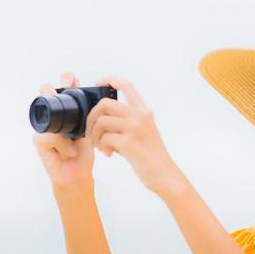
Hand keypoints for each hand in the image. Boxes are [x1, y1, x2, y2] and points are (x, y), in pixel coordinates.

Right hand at [31, 71, 94, 189]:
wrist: (77, 172)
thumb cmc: (83, 150)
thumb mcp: (89, 128)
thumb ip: (88, 112)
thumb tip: (97, 97)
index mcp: (67, 109)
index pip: (63, 87)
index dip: (67, 79)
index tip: (72, 80)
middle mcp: (53, 115)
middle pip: (46, 92)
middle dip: (52, 89)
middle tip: (63, 90)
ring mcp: (43, 126)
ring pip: (47, 114)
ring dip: (62, 128)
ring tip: (72, 139)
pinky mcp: (39, 140)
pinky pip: (48, 135)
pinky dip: (62, 144)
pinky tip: (69, 151)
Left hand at [85, 76, 182, 194]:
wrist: (163, 174)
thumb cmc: (149, 156)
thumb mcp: (141, 132)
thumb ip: (125, 122)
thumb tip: (100, 118)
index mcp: (144, 111)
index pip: (127, 85)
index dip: (110, 79)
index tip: (97, 82)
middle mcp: (140, 115)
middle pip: (105, 104)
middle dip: (92, 118)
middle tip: (91, 132)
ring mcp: (135, 128)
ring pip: (101, 121)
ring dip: (95, 135)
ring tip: (100, 146)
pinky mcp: (129, 142)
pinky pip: (105, 138)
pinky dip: (102, 147)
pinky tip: (108, 154)